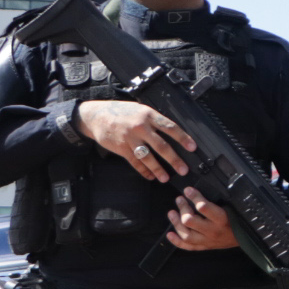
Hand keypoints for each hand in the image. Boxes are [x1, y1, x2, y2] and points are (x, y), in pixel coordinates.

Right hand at [79, 100, 194, 181]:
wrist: (96, 115)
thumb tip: (173, 133)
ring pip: (147, 157)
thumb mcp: (141, 110)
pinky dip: (143, 171)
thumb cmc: (122, 112)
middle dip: (174, 160)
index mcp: (149, 115)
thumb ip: (155, 120)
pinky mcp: (121, 148)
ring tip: (166, 178)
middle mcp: (140, 127)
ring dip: (158, 169)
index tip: (192, 148)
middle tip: (184, 170)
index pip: (170, 128)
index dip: (183, 138)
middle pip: (161, 146)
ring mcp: (130, 139)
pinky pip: (135, 162)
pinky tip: (150, 176)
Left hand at [166, 189, 237, 251]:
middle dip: (183, 208)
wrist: (247, 238)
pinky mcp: (204, 247)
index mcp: (222, 219)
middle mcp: (213, 231)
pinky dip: (176, 241)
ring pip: (186, 234)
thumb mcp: (233, 209)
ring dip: (176, 223)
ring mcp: (207, 240)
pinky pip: (188, 246)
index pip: (203, 207)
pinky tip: (169, 234)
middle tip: (180, 199)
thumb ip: (218, 201)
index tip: (188, 190)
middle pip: (189, 221)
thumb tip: (202, 192)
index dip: (194, 197)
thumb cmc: (240, 221)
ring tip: (172, 213)